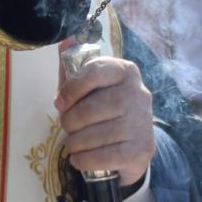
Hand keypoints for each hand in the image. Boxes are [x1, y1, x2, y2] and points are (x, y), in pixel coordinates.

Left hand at [55, 55, 155, 186]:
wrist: (133, 148)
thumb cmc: (105, 112)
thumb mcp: (89, 89)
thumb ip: (74, 68)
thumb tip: (65, 40)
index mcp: (126, 71)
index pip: (95, 71)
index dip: (71, 88)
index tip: (59, 102)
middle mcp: (139, 94)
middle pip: (92, 107)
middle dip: (70, 121)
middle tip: (67, 127)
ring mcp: (142, 123)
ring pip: (95, 135)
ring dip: (74, 144)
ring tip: (73, 145)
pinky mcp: (142, 150)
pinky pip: (103, 157)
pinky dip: (84, 160)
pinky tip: (80, 159)